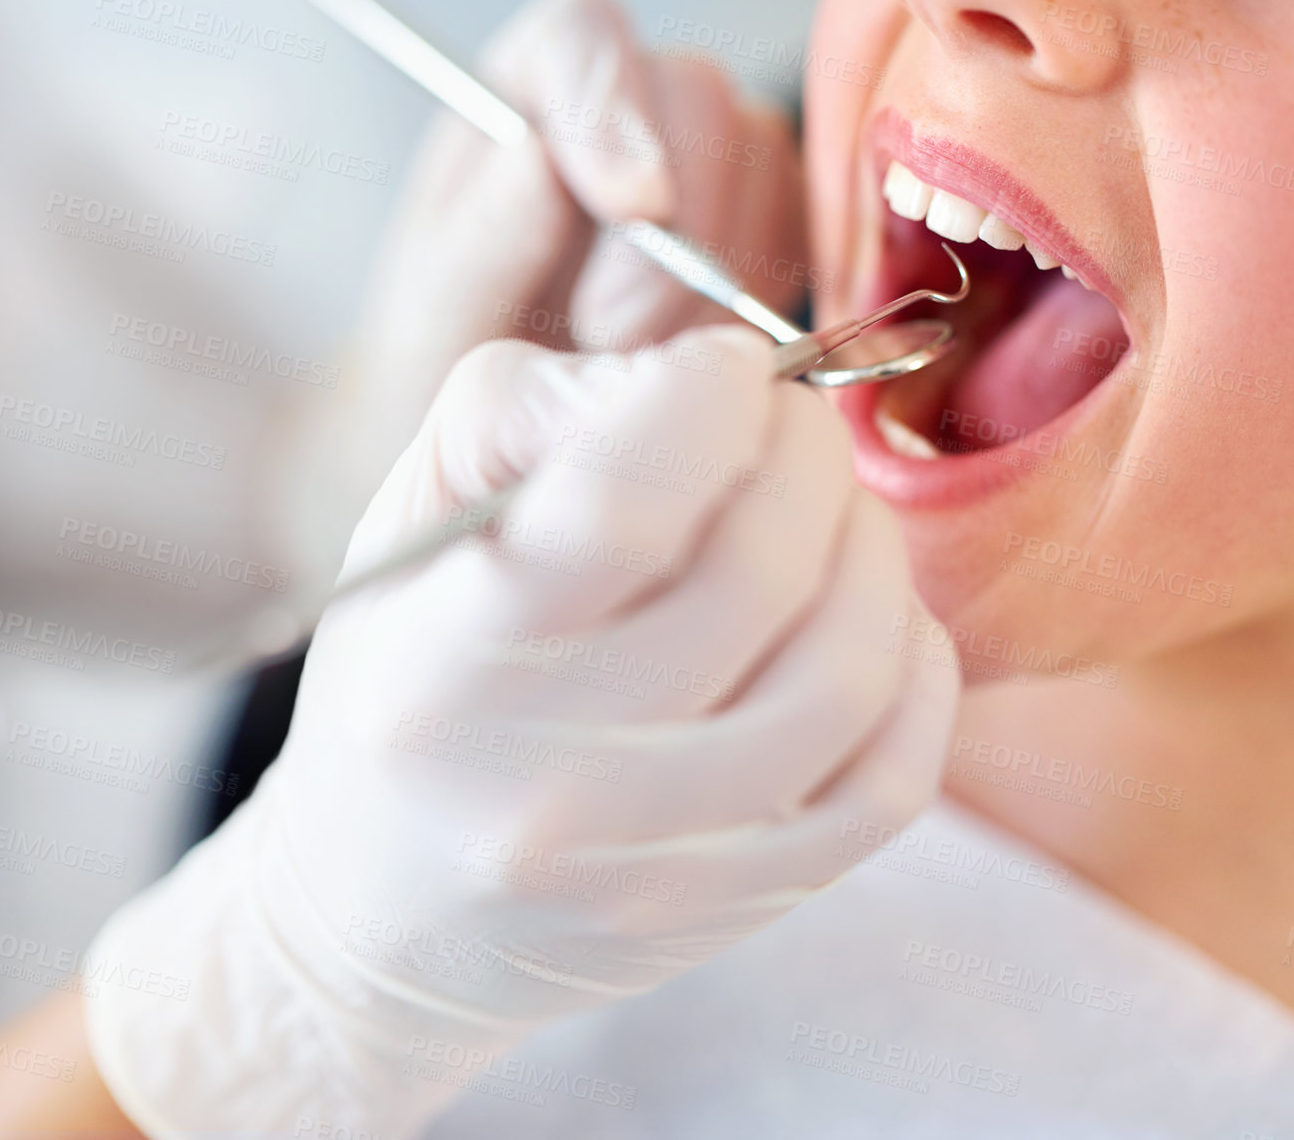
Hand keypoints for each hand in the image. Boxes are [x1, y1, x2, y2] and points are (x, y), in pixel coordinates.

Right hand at [86, 326, 957, 1137]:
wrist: (381, 923)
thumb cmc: (404, 691)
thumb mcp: (409, 527)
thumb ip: (524, 413)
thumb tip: (684, 377)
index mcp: (449, 663)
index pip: (623, 505)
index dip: (708, 397)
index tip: (721, 370)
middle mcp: (552, 782)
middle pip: (758, 571)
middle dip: (804, 449)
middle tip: (783, 425)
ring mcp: (657, 862)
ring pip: (849, 672)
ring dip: (869, 549)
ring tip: (828, 515)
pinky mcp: (738, 906)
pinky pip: (894, 778)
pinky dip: (912, 668)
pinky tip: (866, 620)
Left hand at [347, 0, 806, 447]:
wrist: (492, 457)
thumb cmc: (444, 372)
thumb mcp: (433, 323)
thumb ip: (482, 240)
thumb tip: (538, 156)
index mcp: (521, 98)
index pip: (584, 38)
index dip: (618, 108)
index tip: (638, 207)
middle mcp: (622, 113)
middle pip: (697, 99)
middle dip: (673, 231)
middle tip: (617, 339)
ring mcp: (704, 168)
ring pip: (763, 167)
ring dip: (717, 281)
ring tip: (640, 365)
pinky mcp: (764, 234)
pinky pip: (806, 237)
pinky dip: (765, 305)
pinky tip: (697, 361)